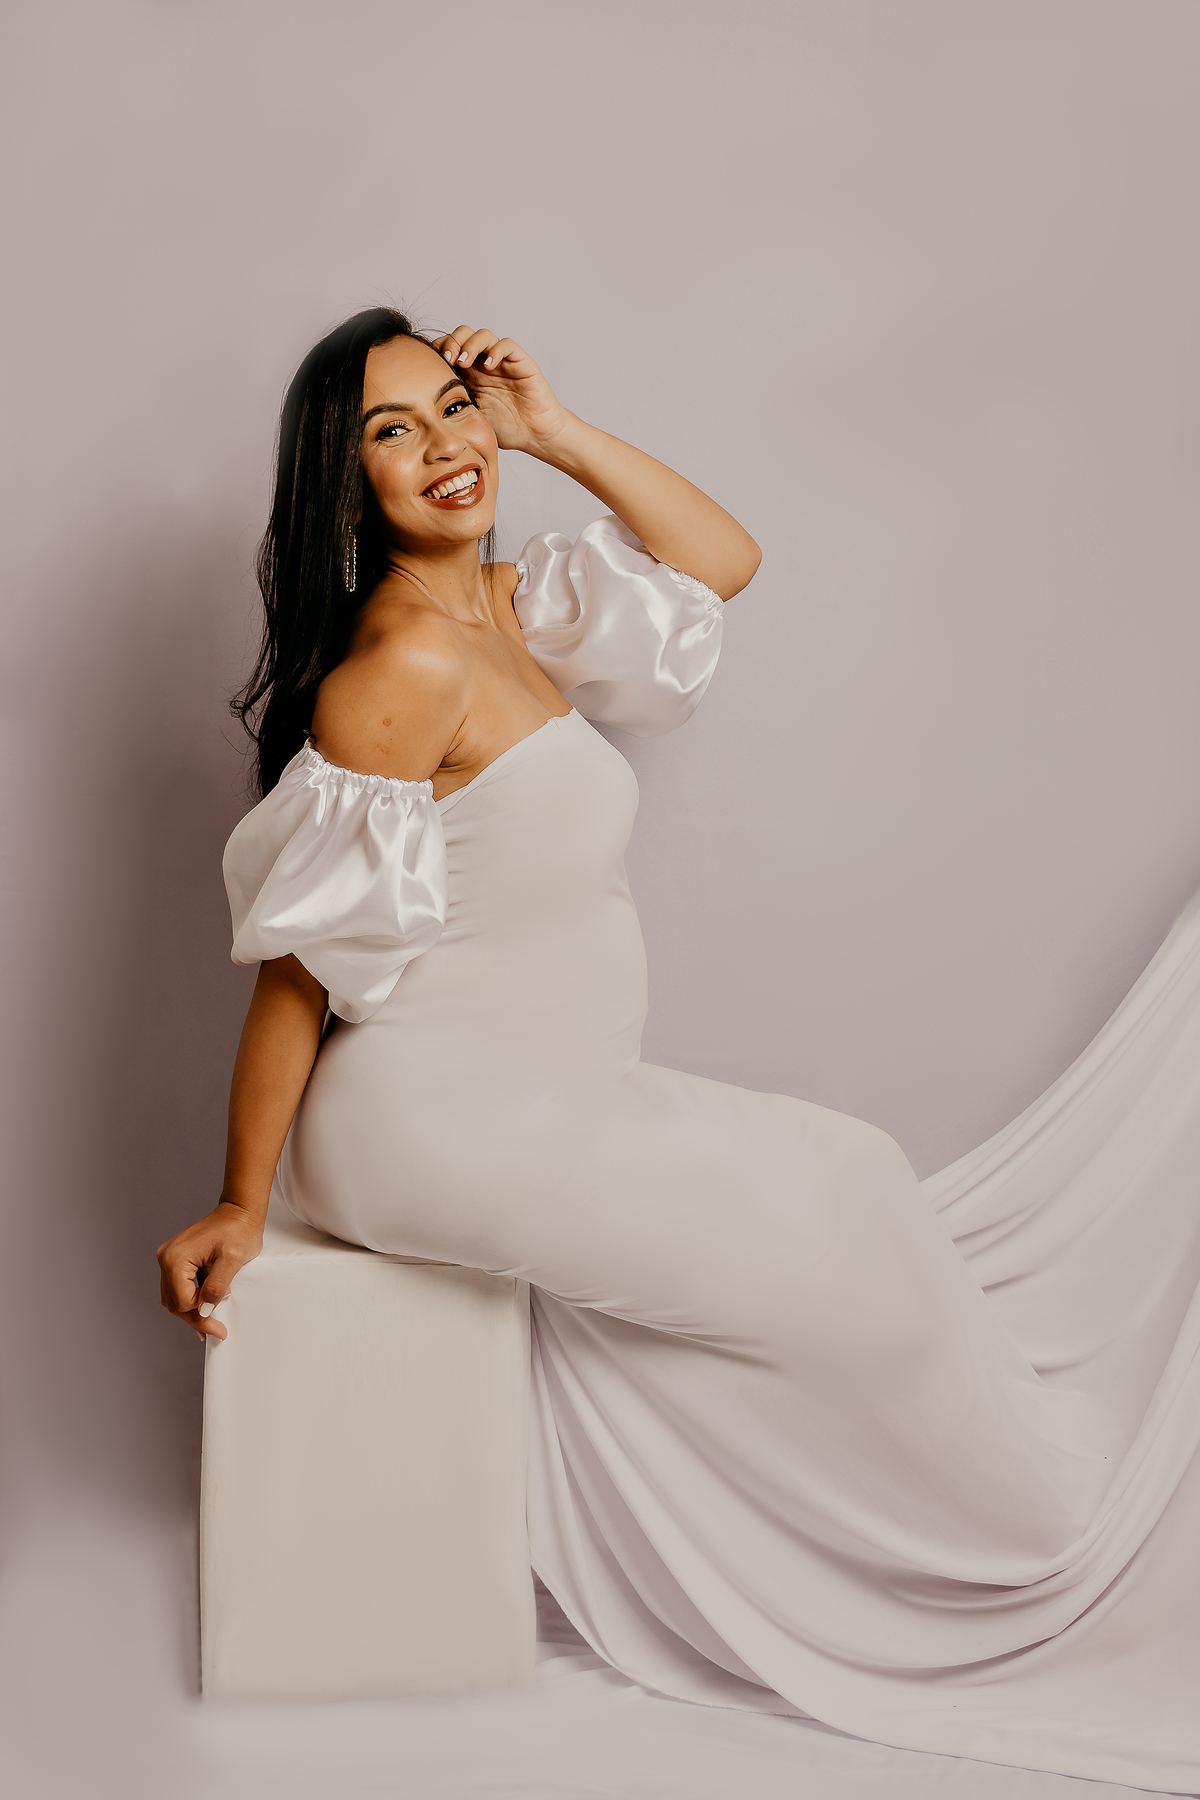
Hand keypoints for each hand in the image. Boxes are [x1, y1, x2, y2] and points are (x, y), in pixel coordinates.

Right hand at [156, 1200, 263, 1341]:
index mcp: (176, 1258)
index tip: (220, 1327)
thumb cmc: (239, 1231)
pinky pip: (178, 1288)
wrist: (239, 1212)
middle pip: (175, 1303)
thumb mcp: (232, 1260)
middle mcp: (166, 1258)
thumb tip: (204, 1311)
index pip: (182, 1302)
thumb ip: (216, 1286)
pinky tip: (204, 1308)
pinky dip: (190, 1300)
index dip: (202, 1316)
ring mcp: (168, 1258)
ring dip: (192, 1311)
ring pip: (173, 1298)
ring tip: (212, 1323)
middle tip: (217, 1331)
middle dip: (196, 1319)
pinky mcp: (176, 1259)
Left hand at [433, 326, 571, 456]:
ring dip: (470, 344)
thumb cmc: (507, 430)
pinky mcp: (521, 362)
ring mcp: (503, 361)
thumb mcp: (471, 419)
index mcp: (470, 374)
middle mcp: (485, 363)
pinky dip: (496, 350)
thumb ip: (452, 407)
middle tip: (447, 359)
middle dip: (452, 342)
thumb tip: (423, 406)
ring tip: (464, 362)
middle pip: (464, 334)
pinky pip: (507, 345)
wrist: (535, 435)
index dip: (440, 350)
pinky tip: (488, 366)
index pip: (451, 348)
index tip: (432, 364)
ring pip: (483, 335)